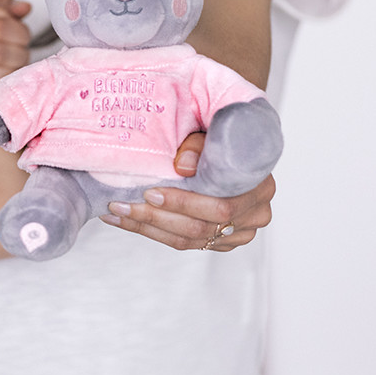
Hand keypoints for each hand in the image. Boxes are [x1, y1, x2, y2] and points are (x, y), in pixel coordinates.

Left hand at [101, 133, 275, 251]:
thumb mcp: (211, 130)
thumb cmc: (220, 135)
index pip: (221, 206)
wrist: (230, 145)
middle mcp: (256, 214)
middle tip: (122, 204)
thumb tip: (182, 166)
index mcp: (260, 186)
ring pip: (188, 241)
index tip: (149, 192)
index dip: (184, 202)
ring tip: (115, 213)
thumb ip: (198, 145)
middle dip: (156, 217)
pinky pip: (183, 244)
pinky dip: (151, 232)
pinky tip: (125, 220)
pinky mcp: (221, 242)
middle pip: (201, 228)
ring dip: (146, 227)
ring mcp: (239, 233)